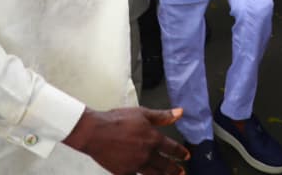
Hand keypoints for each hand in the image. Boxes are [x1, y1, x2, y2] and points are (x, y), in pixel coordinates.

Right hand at [63, 107, 188, 174]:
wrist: (96, 132)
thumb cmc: (116, 120)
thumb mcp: (142, 113)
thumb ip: (162, 116)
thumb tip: (179, 113)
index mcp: (153, 139)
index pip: (172, 148)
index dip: (181, 153)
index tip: (186, 156)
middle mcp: (147, 154)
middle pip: (165, 165)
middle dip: (175, 169)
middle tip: (181, 172)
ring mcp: (135, 165)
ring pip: (153, 174)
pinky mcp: (124, 172)